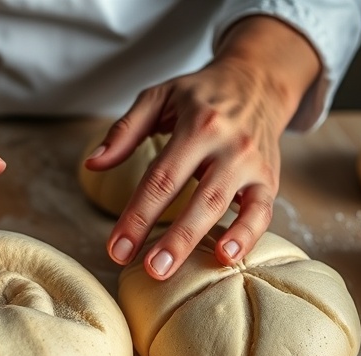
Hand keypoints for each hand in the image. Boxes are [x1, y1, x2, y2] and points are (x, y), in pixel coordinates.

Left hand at [85, 16, 320, 279]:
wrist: (259, 80)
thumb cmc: (200, 94)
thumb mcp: (159, 97)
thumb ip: (124, 130)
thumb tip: (92, 164)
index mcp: (197, 124)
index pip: (160, 177)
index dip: (137, 215)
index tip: (116, 248)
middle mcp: (228, 143)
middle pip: (195, 196)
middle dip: (170, 237)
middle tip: (146, 269)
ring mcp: (252, 162)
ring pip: (224, 206)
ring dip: (197, 241)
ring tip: (172, 270)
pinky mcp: (269, 178)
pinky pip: (262, 211)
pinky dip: (247, 235)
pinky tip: (226, 257)